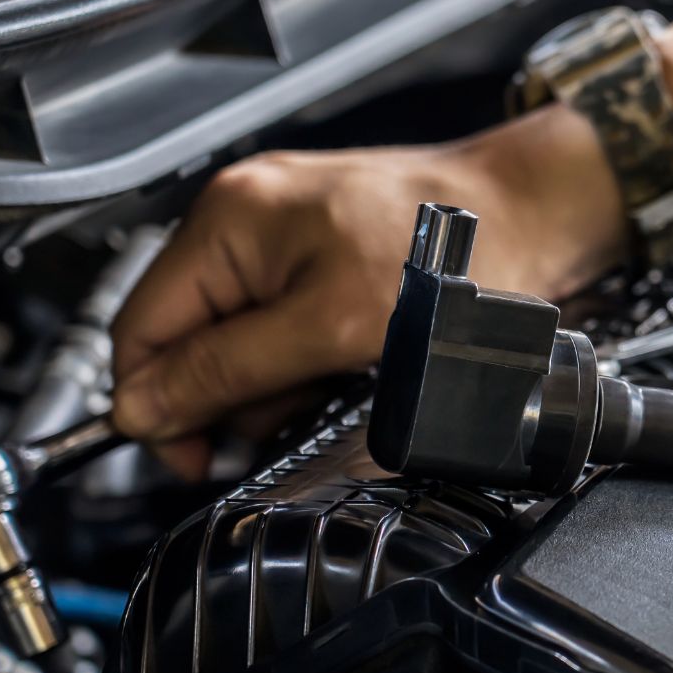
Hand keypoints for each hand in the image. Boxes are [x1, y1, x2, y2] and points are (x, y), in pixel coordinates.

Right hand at [110, 107, 622, 475]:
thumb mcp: (330, 327)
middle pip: (183, 336)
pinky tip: (335, 374)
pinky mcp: (317, 255)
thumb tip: (147, 409)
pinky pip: (277, 327)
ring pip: (232, 339)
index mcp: (229, 221)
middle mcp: (244, 218)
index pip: (139, 328)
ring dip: (263, 385)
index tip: (192, 456)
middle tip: (268, 430)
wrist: (533, 215)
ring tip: (320, 390)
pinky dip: (296, 364)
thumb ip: (229, 370)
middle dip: (219, 396)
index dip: (155, 403)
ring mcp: (280, 235)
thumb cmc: (452, 255)